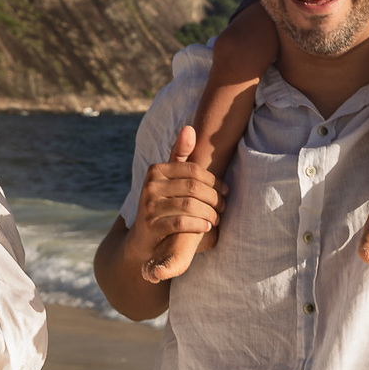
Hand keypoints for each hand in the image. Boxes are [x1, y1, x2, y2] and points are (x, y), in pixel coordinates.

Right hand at [128, 125, 224, 283]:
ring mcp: (149, 206)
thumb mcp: (169, 180)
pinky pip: (181, 223)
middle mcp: (150, 186)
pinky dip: (198, 225)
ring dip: (209, 213)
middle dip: (214, 198)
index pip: (193, 169)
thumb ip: (179, 155)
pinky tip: (206, 227)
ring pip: (190, 205)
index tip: (225, 191)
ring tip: (216, 219)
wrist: (142, 241)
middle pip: (194, 187)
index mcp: (156, 170)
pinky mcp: (151, 226)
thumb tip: (190, 128)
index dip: (214, 181)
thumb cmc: (163, 205)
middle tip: (223, 207)